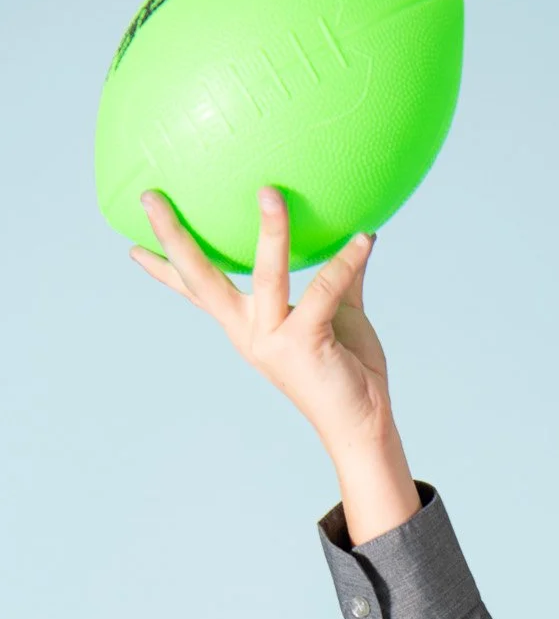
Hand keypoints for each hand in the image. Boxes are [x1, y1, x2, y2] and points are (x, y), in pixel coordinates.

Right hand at [129, 186, 393, 455]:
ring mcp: (273, 339)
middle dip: (173, 237)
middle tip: (149, 197)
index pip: (197, 292)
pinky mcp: (302, 343)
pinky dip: (346, 261)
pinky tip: (365, 239)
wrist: (363, 425)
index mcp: (248, 326)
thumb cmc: (346, 372)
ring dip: (270, 230)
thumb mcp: (335, 317)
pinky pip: (324, 288)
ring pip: (264, 274)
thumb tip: (356, 234)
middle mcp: (251, 332)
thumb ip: (336, 279)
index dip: (164, 270)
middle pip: (202, 279)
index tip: (132, 246)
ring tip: (268, 193)